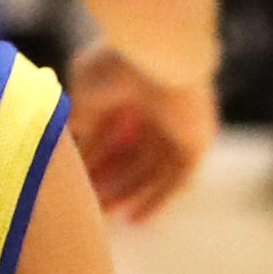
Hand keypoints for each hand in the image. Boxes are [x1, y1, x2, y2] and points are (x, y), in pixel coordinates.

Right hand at [66, 42, 217, 224]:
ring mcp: (179, 124)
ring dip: (129, 193)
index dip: (93, 160)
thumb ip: (80, 119)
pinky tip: (135, 219)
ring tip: (105, 217)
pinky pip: (179, 177)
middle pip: (132, 155)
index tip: (74, 184)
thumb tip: (75, 145)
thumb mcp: (84, 94)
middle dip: (110, 181)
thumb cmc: (116, 65)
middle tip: (88, 206)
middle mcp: (156, 106)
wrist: (159, 53)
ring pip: (152, 170)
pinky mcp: (197, 139)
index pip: (111, 133)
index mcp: (131, 88)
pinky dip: (158, 199)